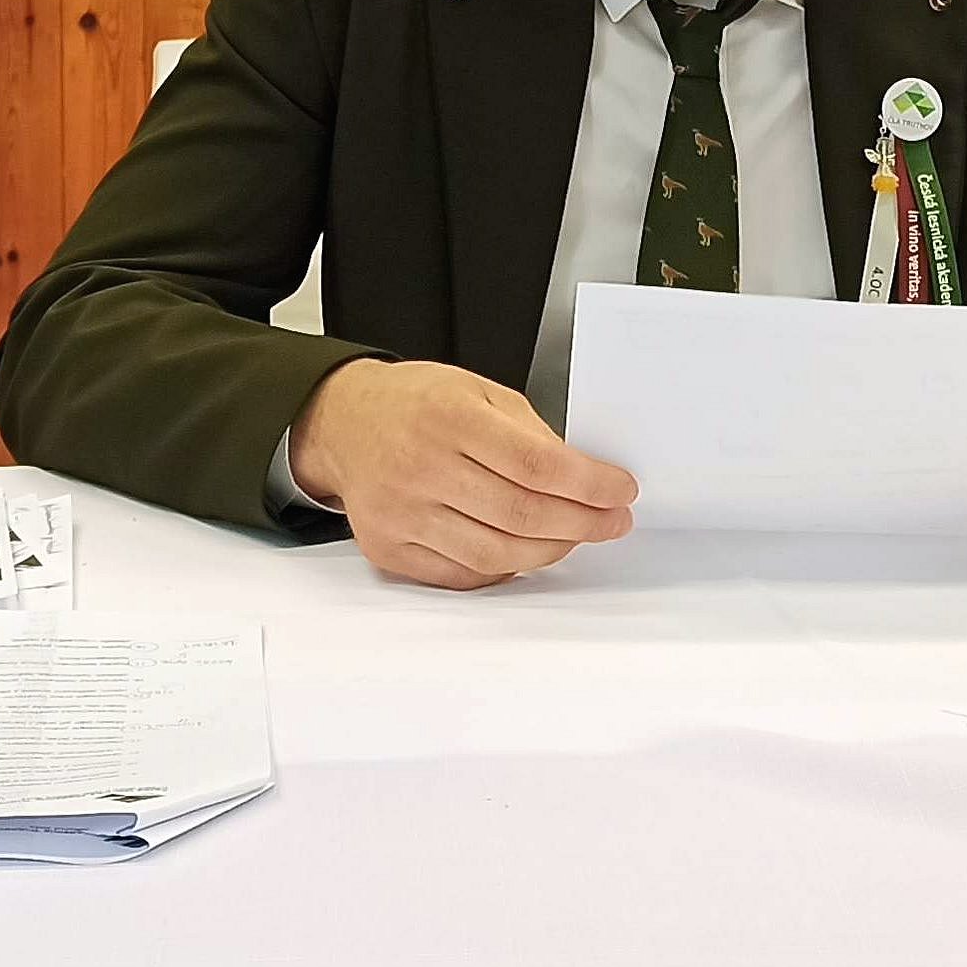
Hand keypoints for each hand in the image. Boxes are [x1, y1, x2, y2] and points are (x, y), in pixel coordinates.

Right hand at [289, 359, 637, 590]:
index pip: (536, 465)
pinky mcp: (389, 550)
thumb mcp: (480, 392)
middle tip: (612, 521)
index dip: (589, 484)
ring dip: (550, 551)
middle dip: (582, 523)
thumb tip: (583, 478)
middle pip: (520, 514)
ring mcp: (402, 514)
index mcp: (450, 419)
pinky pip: (461, 574)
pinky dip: (504, 569)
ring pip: (494, 553)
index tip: (620, 491)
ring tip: (576, 537)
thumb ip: (531, 433)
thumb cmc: (418, 403)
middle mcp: (421, 468)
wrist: (346, 422)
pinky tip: (527, 552)